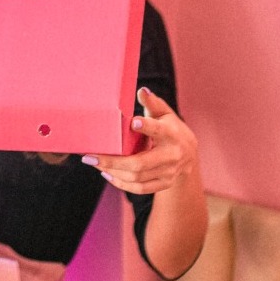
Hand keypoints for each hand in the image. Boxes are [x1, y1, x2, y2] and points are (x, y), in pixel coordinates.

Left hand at [82, 88, 197, 194]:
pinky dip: (121, 183)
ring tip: (95, 164)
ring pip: (137, 177)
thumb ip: (153, 103)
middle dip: (113, 161)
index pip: (159, 130)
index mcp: (172, 134)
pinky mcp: (164, 183)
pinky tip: (107, 174)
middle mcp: (172, 155)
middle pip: (140, 163)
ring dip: (113, 172)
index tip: (133, 123)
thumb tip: (141, 91)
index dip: (148, 127)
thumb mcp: (164, 114)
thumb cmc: (170, 128)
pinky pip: (140, 188)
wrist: (189, 154)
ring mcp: (168, 172)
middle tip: (90, 157)